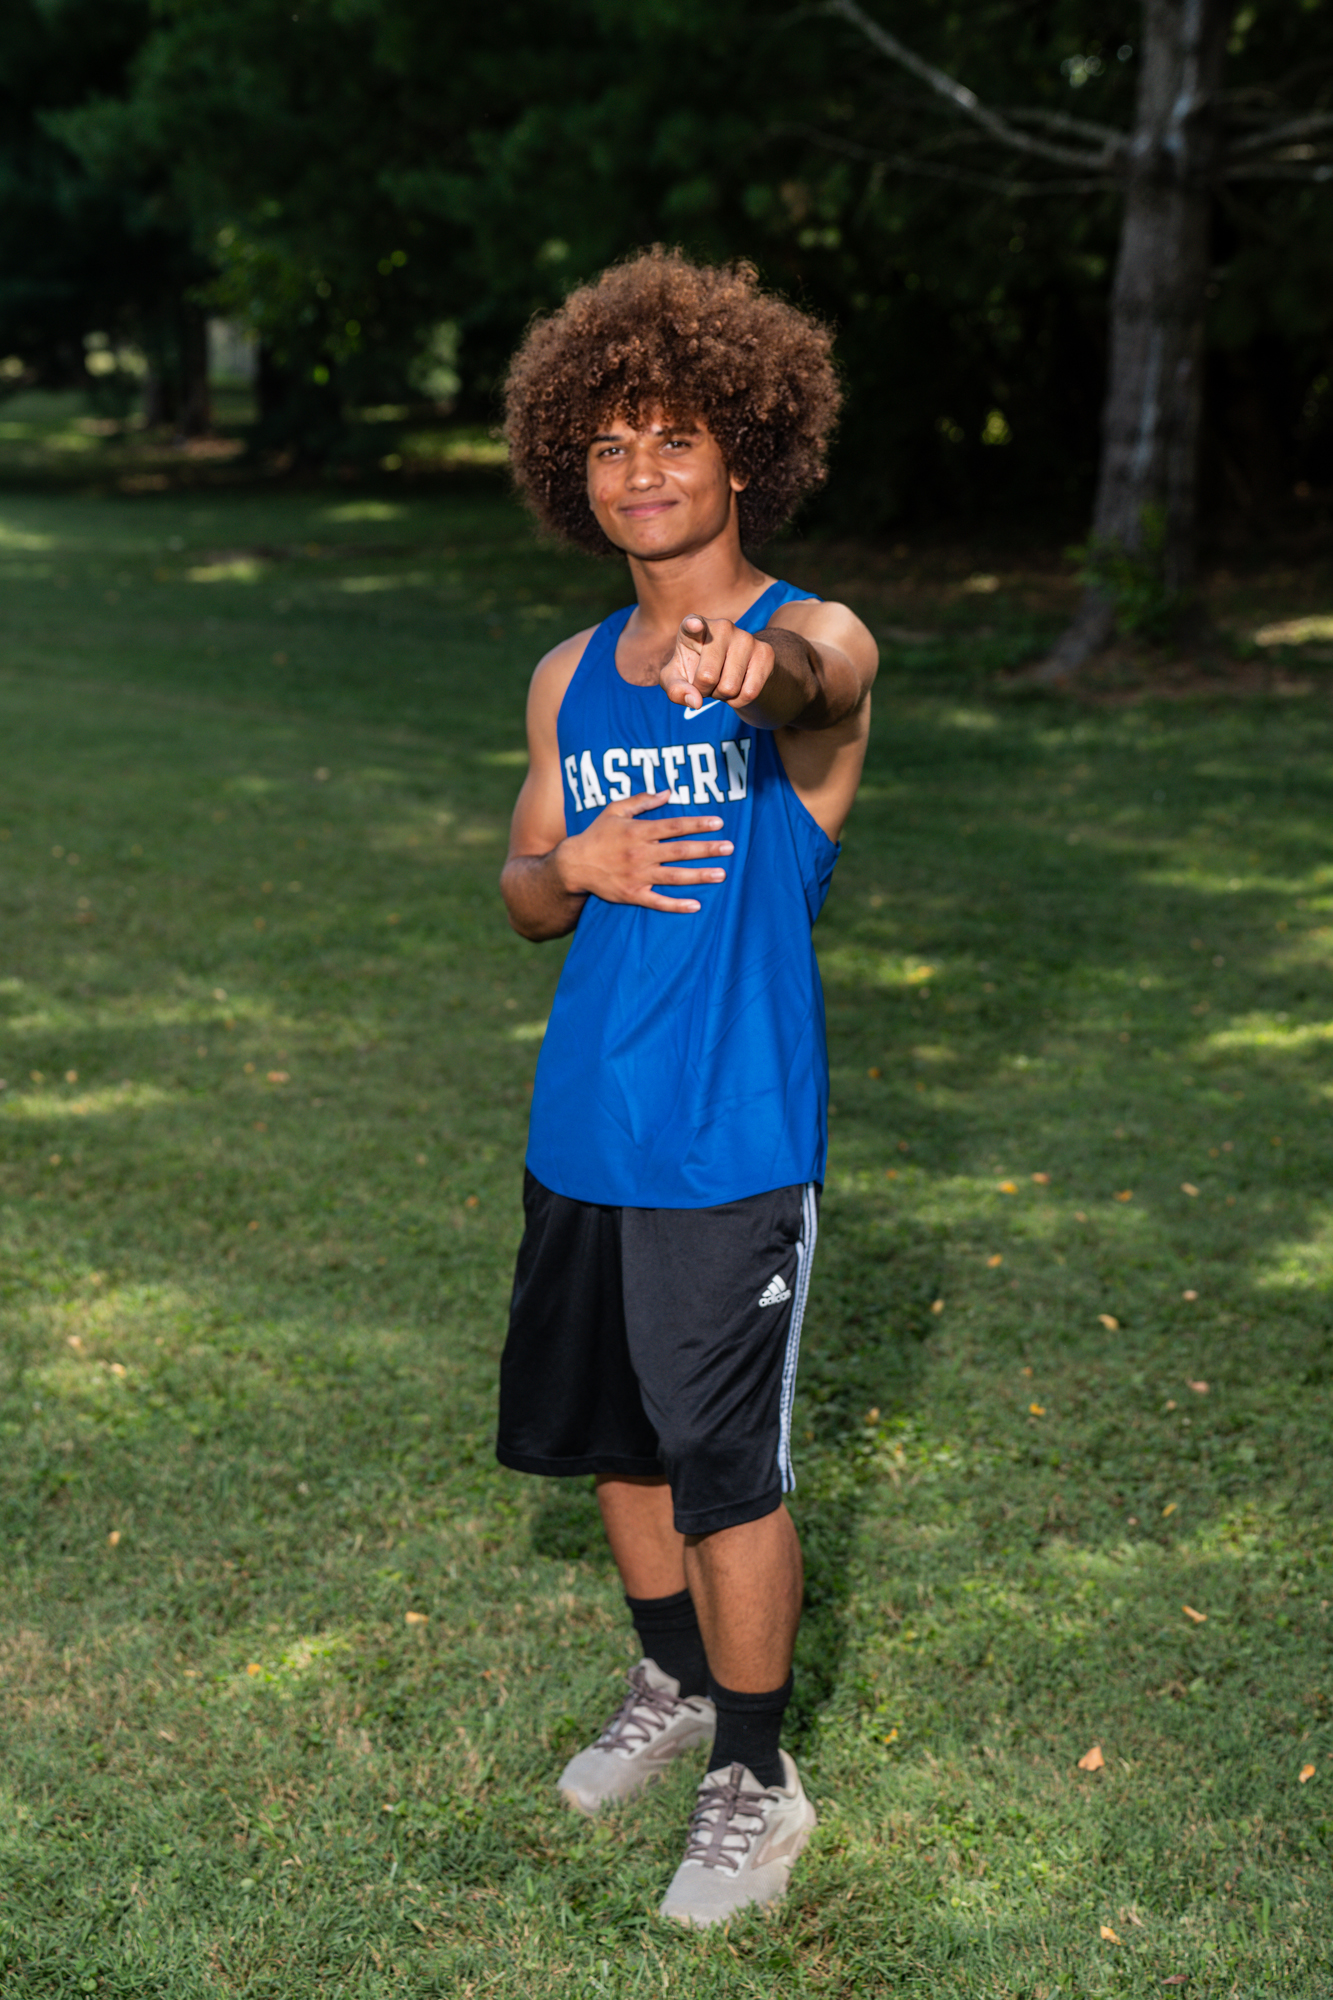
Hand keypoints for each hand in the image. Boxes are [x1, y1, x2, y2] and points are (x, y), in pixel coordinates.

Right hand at [558, 790, 731, 913]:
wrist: (574, 865)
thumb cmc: (597, 835)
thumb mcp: (615, 810)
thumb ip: (642, 801)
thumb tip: (668, 792)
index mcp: (638, 831)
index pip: (674, 826)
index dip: (697, 824)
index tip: (718, 823)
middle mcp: (641, 853)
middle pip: (680, 850)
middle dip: (706, 849)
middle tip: (730, 848)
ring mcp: (637, 876)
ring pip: (674, 876)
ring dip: (699, 875)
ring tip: (721, 874)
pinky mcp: (632, 895)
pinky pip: (658, 902)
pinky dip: (676, 905)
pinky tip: (696, 905)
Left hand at [660, 614, 776, 712]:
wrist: (732, 667)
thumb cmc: (695, 669)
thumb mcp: (677, 679)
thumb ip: (675, 690)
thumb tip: (696, 701)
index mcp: (693, 627)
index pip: (692, 624)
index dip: (692, 625)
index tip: (693, 625)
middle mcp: (721, 627)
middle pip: (707, 677)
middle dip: (704, 691)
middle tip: (707, 682)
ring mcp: (745, 637)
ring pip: (730, 687)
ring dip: (722, 696)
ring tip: (722, 681)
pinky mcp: (765, 652)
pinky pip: (750, 692)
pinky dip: (739, 701)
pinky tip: (737, 687)